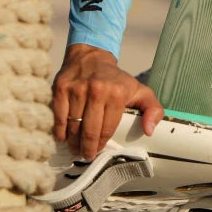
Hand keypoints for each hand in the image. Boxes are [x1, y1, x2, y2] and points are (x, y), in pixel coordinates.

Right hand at [52, 43, 162, 159]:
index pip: (107, 129)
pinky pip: (58, 116)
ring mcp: (77, 89)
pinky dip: (59, 130)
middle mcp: (97, 90)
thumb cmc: (116, 79)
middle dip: (87, 149)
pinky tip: (63, 137)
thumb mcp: (140, 90)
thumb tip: (149, 131)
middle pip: (89, 130)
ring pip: (73, 126)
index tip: (98, 153)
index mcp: (117, 93)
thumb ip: (153, 110)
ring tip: (75, 149)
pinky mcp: (61, 88)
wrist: (91, 56)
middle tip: (85, 156)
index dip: (102, 144)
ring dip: (73, 142)